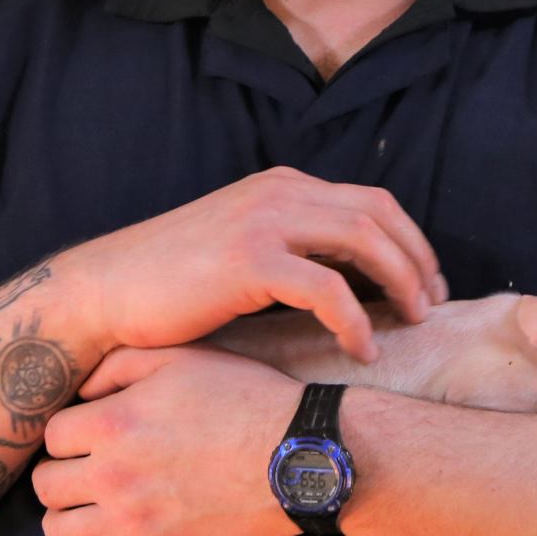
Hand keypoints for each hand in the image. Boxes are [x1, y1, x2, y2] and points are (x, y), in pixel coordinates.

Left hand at [31, 347, 302, 535]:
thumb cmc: (247, 400)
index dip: (68, 436)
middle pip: (47, 484)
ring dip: (63, 521)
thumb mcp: (183, 357)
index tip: (86, 440)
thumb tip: (81, 389)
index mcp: (114, 422)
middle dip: (59, 477)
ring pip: (59, 532)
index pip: (53, 435)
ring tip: (81, 514)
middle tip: (81, 476)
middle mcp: (113, 474)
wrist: (301, 457)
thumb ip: (121, 364)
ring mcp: (133, 523)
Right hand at [62, 167, 446, 362]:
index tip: (427, 283)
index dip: (410, 241)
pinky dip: (355, 319)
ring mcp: (265, 222)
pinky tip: (360, 348)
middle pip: (380, 214)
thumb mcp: (240, 250)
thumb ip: (289, 249)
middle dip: (418, 260)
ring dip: (400, 282)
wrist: (104, 292)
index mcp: (281, 187)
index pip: (371, 201)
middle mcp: (279, 192)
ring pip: (365, 240)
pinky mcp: (250, 260)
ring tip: (411, 322)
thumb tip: (342, 280)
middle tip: (432, 305)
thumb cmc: (168, 285)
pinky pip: (328, 287)